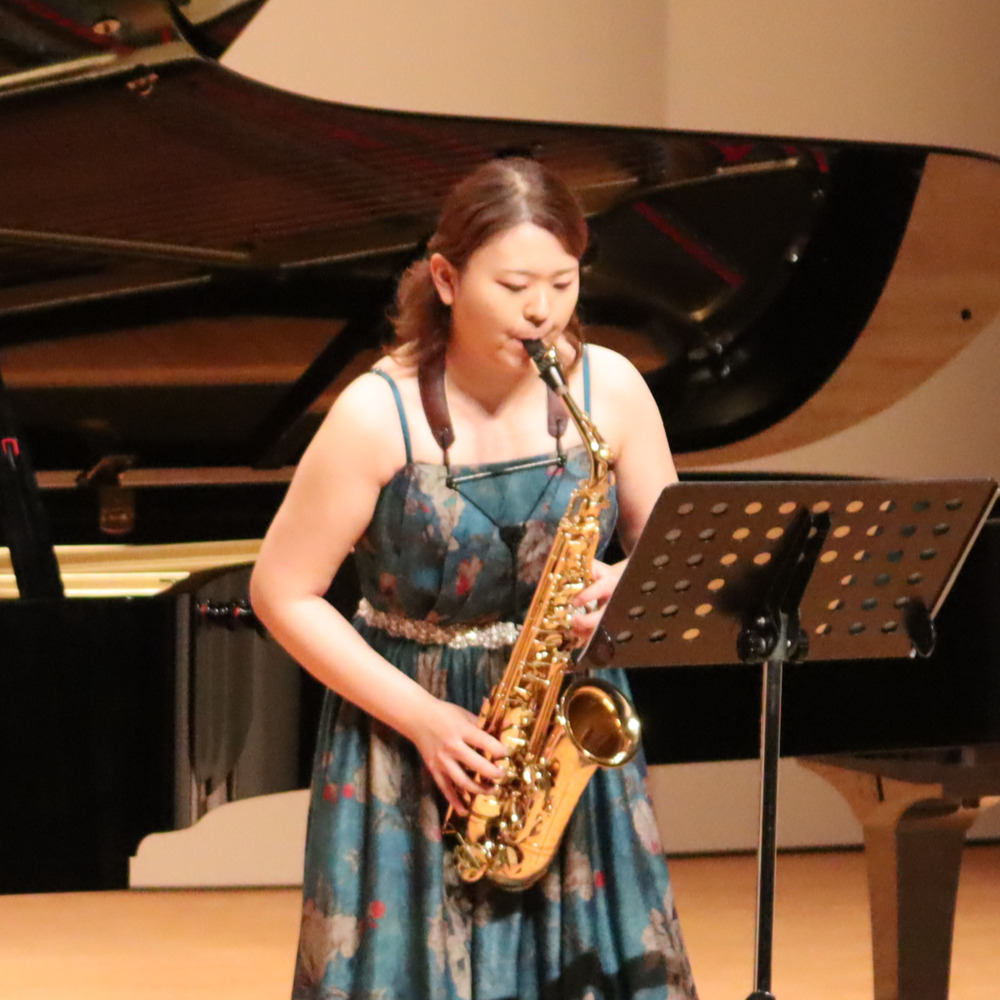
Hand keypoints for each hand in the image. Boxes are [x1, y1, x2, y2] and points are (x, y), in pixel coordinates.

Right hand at [407, 697, 507, 814]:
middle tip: (503, 775)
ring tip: (492, 790)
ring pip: (462, 781)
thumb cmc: (444, 713)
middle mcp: (452, 747)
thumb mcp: (464, 714)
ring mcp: (442, 760)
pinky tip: (465, 810)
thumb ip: (483, 723)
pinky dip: (455, 801)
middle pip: (477, 765)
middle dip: (493, 772)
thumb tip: (508, 724)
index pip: (486, 743)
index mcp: (462, 730)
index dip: (500, 750)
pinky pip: (446, 789)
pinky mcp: (434, 769)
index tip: (507, 754)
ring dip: (479, 789)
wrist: (416, 717)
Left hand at [570, 558, 624, 639]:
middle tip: (573, 621)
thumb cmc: (602, 574)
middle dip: (588, 621)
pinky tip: (577, 635)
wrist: (620, 581)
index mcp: (608, 583)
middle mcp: (613, 599)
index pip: (599, 589)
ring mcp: (613, 612)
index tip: (575, 602)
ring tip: (572, 631)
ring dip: (587, 632)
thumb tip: (558, 571)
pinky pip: (601, 632)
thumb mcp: (594, 567)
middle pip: (605, 614)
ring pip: (603, 626)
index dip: (587, 596)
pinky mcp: (611, 621)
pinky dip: (588, 636)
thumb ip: (580, 567)